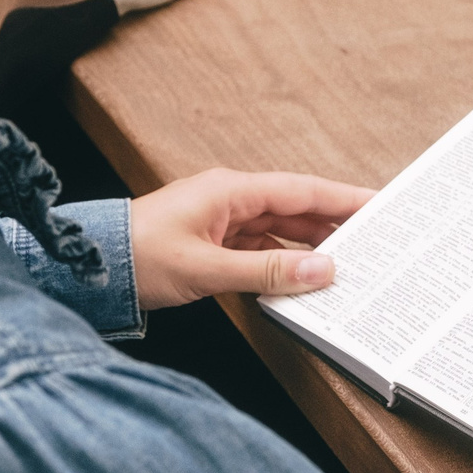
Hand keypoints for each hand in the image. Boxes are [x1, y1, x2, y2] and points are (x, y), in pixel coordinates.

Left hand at [129, 169, 374, 308]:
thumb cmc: (136, 257)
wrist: (90, 268)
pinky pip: (260, 250)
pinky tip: (303, 282)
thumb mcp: (206, 269)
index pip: (302, 191)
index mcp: (231, 191)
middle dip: (336, 225)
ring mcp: (222, 221)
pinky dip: (283, 265)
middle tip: (377, 240)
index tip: (381, 205)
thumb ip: (267, 273)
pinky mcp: (213, 243)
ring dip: (311, 249)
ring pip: (281, 232)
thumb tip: (322, 272)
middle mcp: (231, 200)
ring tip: (350, 265)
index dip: (344, 198)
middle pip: (296, 209)